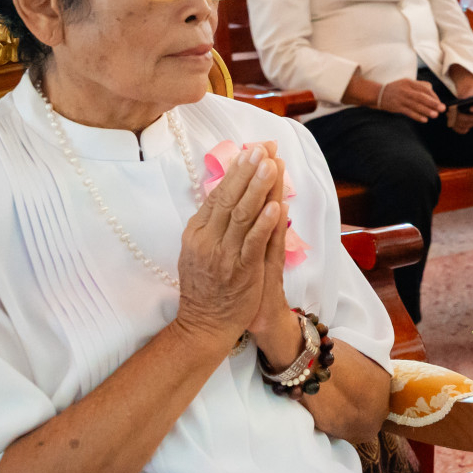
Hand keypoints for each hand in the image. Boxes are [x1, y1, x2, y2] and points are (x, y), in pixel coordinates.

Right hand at [173, 145, 287, 347]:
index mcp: (197, 231)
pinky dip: (265, 223)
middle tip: (263, 148)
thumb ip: (212, 222)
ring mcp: (224, 255)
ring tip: (271, 165)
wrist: (205, 323)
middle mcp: (208, 240)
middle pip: (230, 198)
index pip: (218, 193)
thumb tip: (228, 191)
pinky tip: (275, 206)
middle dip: (248, 171)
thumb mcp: (198, 248)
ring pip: (243, 215)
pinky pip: (254, 243)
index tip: (251, 150)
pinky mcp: (242, 270)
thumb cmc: (206, 284)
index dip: (236, 171)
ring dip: (258, 188)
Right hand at [376, 77, 445, 121]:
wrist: (378, 94)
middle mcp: (405, 90)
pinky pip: (408, 112)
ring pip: (415, 105)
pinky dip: (417, 116)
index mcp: (409, 82)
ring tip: (435, 115)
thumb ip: (419, 87)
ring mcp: (401, 99)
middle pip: (421, 96)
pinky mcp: (397, 107)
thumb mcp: (407, 83)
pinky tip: (424, 119)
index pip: (425, 88)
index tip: (439, 103)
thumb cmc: (396, 89)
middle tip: (442, 108)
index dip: (434, 96)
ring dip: (426, 110)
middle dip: (433, 103)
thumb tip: (433, 95)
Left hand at [443, 67, 472, 131]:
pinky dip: (456, 127)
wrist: (471, 93)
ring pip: (466, 125)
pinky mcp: (467, 125)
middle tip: (453, 111)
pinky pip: (462, 130)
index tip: (470, 108)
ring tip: (449, 114)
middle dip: (463, 116)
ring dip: (457, 121)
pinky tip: (450, 122)